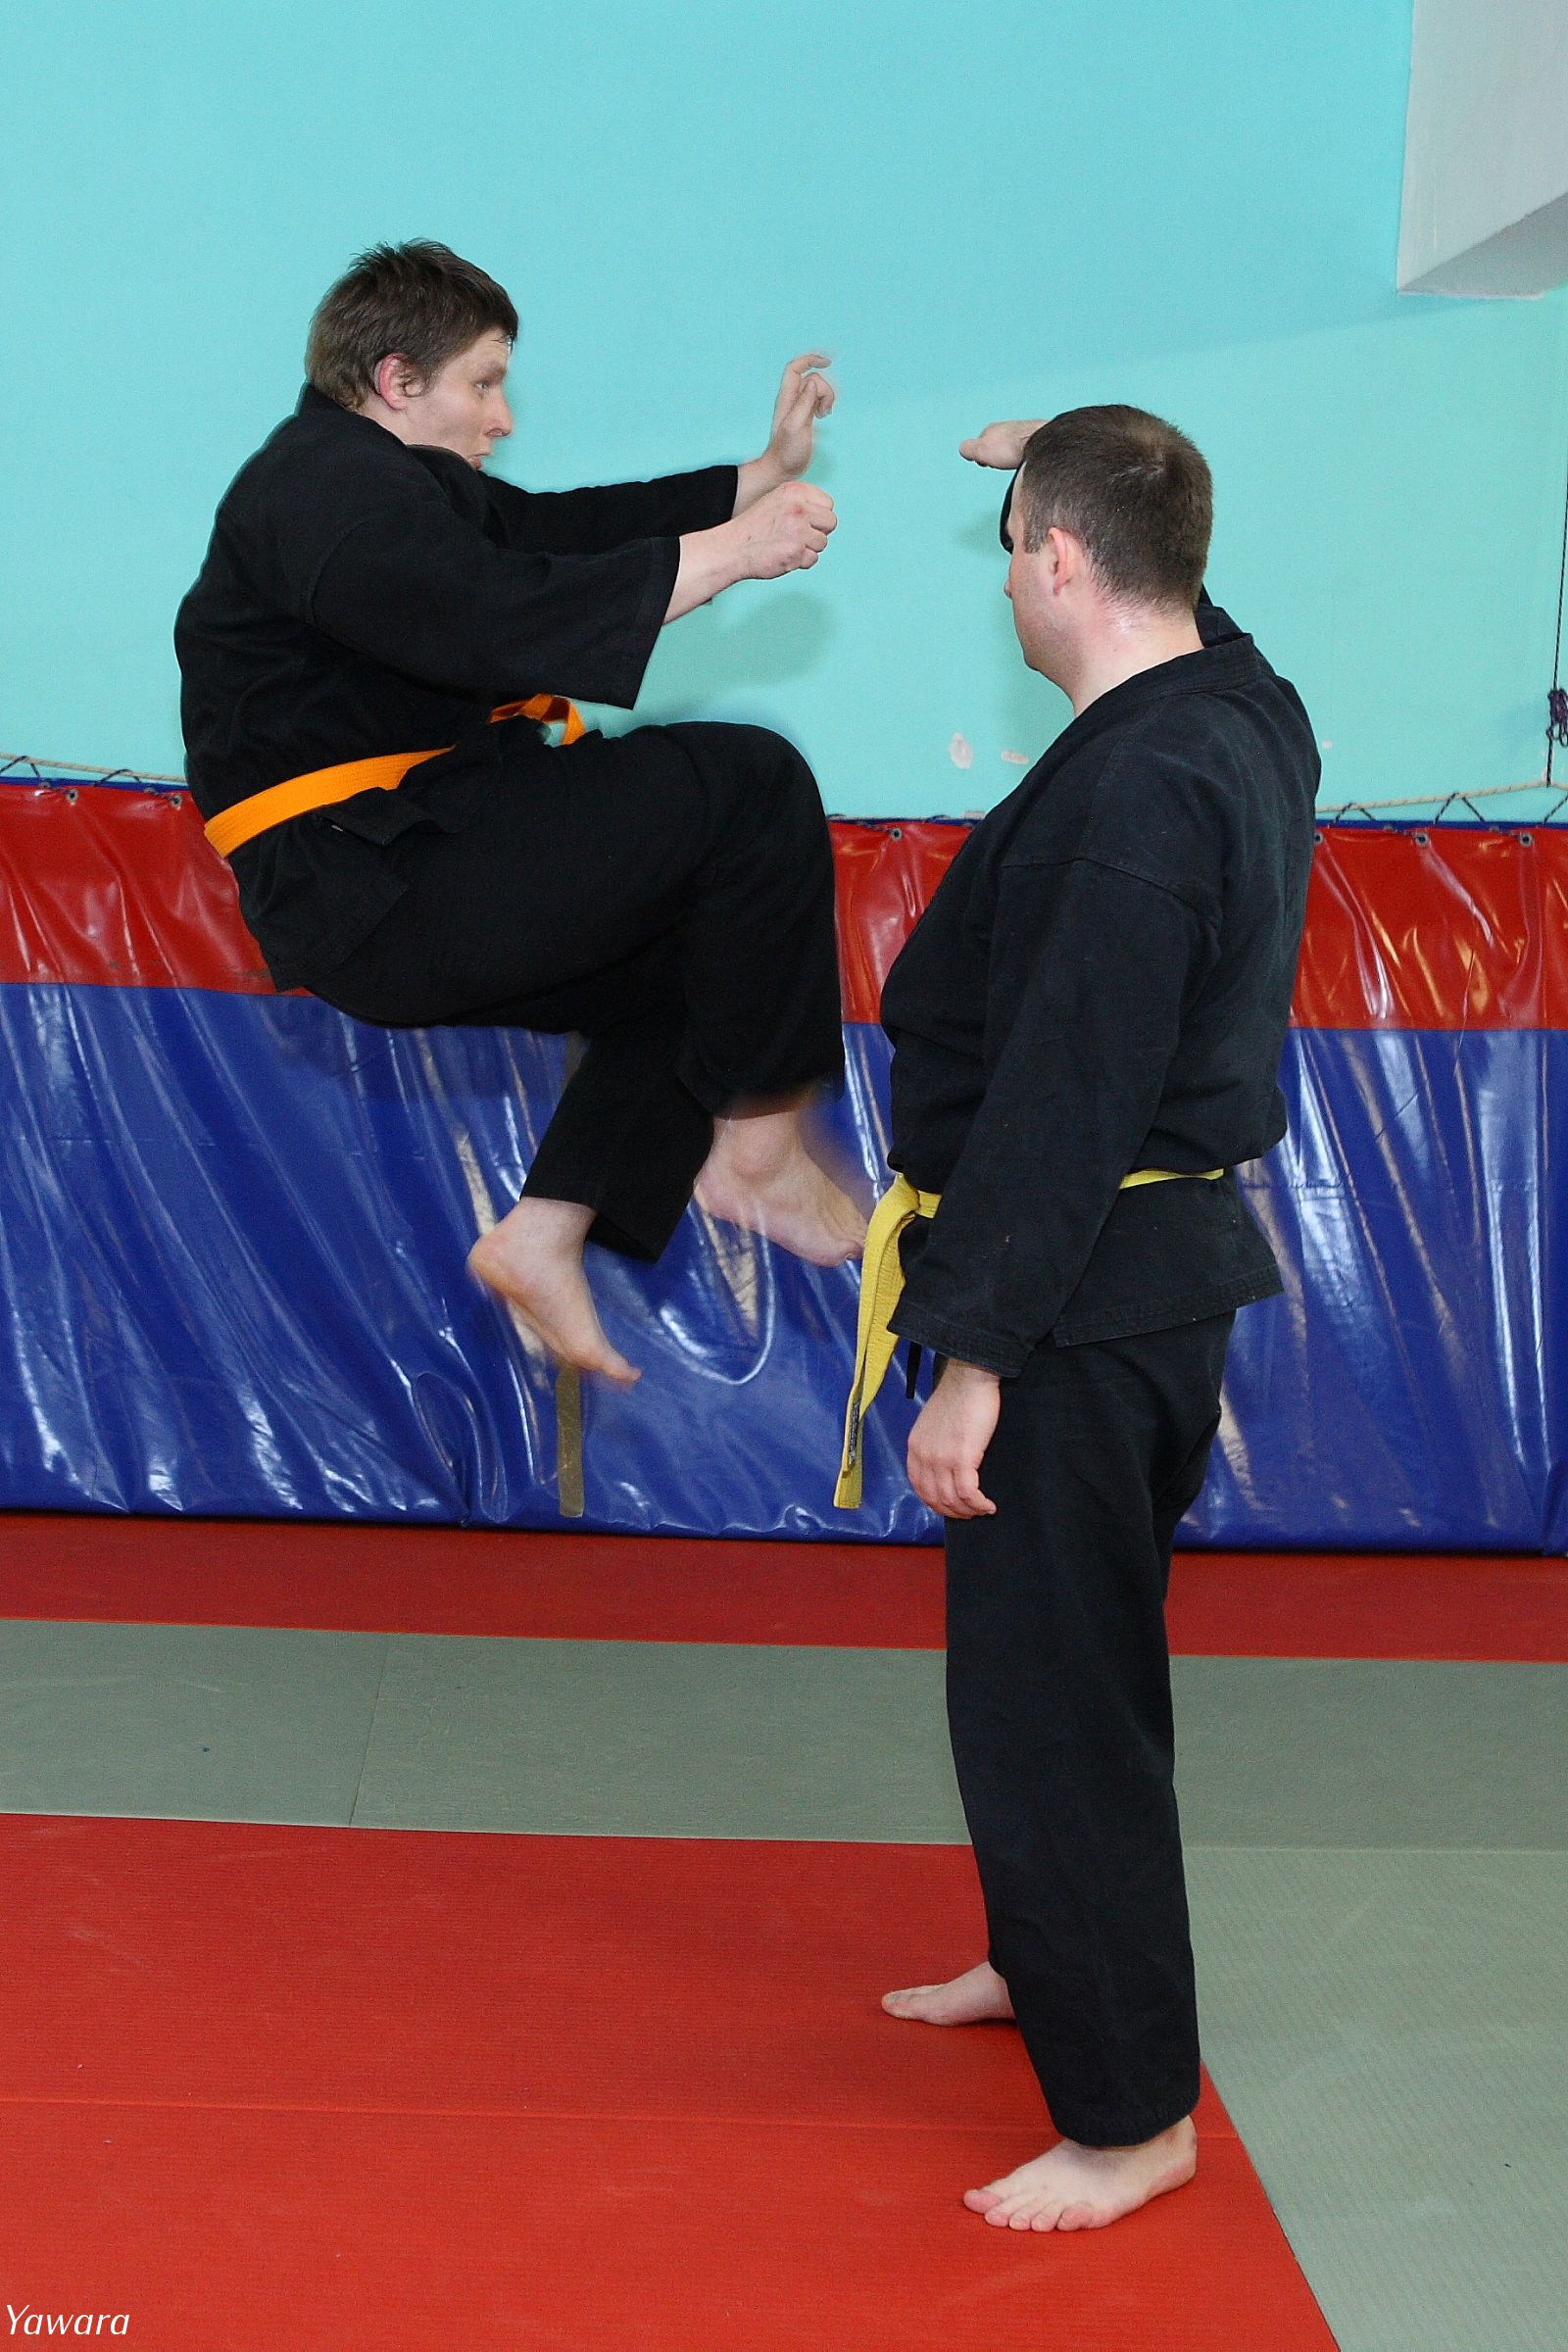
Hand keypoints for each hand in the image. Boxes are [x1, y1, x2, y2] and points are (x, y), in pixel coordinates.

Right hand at [731, 480, 835, 578]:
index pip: (828, 503)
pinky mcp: (796, 551)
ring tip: (788, 545)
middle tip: (799, 536)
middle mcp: (798, 508)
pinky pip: (813, 559)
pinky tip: (785, 555)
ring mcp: (798, 530)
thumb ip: (801, 502)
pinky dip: (801, 562)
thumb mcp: (777, 501)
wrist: (733, 548)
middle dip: (818, 531)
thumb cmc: (755, 527)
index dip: (818, 515)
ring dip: (809, 548)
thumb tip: (826, 514)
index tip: (805, 521)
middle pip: (831, 522)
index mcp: (794, 491)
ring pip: (823, 542)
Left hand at [767, 351, 834, 479]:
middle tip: (824, 410)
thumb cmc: (786, 452)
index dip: (810, 360)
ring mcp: (799, 407)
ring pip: (817, 389)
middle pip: (812, 379)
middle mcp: (792, 399)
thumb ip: (804, 403)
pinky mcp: (806, 416)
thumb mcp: (795, 427)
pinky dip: (825, 404)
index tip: (828, 363)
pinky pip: (818, 400)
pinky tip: (824, 417)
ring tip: (824, 415)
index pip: (795, 368)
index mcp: (786, 398)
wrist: (782, 469)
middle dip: (825, 389)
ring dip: (827, 398)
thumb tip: (813, 382)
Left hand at [907, 1361, 1000, 1518]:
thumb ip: (933, 1444)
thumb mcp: (934, 1423)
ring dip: (968, 1510)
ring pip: (952, 1499)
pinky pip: (968, 1493)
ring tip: (982, 1510)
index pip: (919, 1486)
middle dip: (953, 1511)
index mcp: (915, 1448)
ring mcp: (941, 1459)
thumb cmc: (957, 1396)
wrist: (969, 1379)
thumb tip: (945, 1463)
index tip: (950, 1506)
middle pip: (934, 1498)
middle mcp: (924, 1457)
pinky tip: (988, 1505)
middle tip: (969, 1513)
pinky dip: (979, 1504)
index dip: (935, 1501)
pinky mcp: (962, 1459)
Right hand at [959, 420, 1043, 469]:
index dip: (982, 455)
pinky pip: (1026, 448)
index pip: (981, 442)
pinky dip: (1024, 455)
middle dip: (997, 455)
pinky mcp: (1037, 438)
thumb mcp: (981, 450)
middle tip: (1000, 464)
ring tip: (1014, 463)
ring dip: (1011, 455)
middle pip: (997, 443)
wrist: (1039, 443)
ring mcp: (1023, 432)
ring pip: (1012, 445)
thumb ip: (969, 449)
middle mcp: (1007, 428)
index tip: (985, 463)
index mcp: (992, 429)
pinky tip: (1026, 460)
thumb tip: (963, 450)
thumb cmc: (1012, 447)